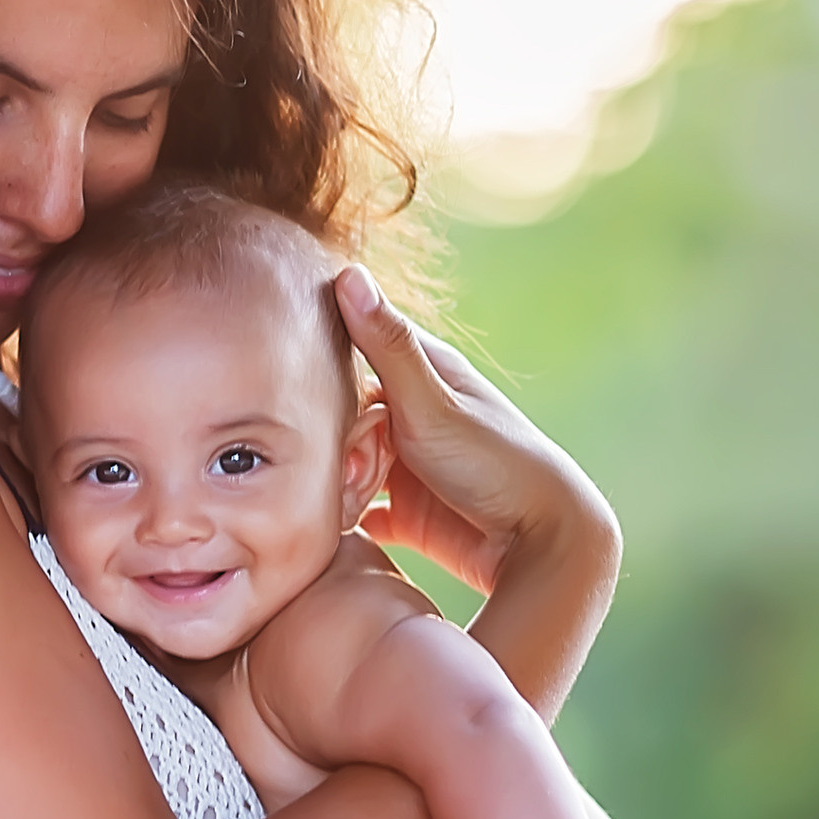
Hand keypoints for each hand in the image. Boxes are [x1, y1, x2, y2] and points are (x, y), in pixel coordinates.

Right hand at [334, 267, 621, 716]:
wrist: (545, 545)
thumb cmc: (494, 465)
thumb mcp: (430, 404)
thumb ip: (386, 346)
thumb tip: (346, 273)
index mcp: (422, 376)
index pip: (353, 349)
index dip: (315, 360)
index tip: (273, 377)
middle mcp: (411, 418)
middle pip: (341, 412)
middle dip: (314, 432)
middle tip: (291, 455)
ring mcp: (408, 467)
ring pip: (344, 463)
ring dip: (322, 477)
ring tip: (289, 492)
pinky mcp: (408, 515)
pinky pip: (357, 514)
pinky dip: (336, 519)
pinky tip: (310, 528)